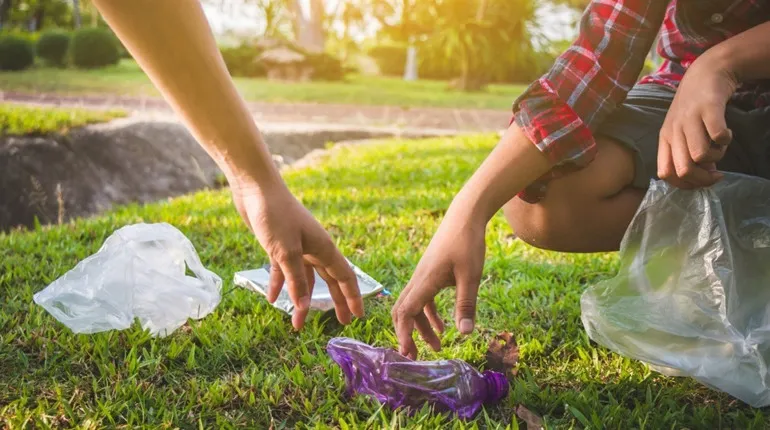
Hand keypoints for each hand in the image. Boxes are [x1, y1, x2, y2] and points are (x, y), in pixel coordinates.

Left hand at [230, 181, 362, 329]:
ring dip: (301, 299)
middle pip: (329, 280)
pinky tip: (272, 299)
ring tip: (297, 323)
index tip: (358, 317)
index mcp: (324, 248)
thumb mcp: (286, 251)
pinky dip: (280, 284)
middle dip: (335, 301)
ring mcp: (297, 247)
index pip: (345, 277)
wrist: (256, 188)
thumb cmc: (275, 215)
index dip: (353, 297)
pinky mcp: (279, 245)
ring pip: (304, 279)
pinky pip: (283, 271)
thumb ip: (296, 280)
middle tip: (341, 322)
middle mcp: (314, 248)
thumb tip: (304, 307)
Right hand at [391, 214, 485, 358]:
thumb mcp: (470, 276)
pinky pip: (423, 299)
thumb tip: (464, 333)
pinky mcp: (430, 273)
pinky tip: (443, 327)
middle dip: (406, 335)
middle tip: (414, 357)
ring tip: (437, 347)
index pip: (406, 312)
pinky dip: (428, 315)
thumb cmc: (467, 242)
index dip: (404, 334)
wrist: (464, 215)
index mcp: (425, 281)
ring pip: (413, 306)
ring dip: (421, 327)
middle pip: (403, 311)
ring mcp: (423, 275)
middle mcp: (418, 279)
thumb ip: (466, 305)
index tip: (407, 353)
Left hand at [658, 53, 737, 188]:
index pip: (665, 174)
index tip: (701, 179)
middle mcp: (674, 130)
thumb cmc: (694, 107)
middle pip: (683, 170)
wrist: (706, 72)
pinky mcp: (708, 109)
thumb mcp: (683, 130)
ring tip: (720, 146)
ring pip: (700, 156)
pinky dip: (726, 140)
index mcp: (665, 139)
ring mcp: (689, 119)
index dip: (685, 184)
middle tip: (717, 173)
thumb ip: (688, 153)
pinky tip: (727, 133)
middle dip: (703, 179)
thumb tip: (704, 176)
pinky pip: (718, 136)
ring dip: (716, 157)